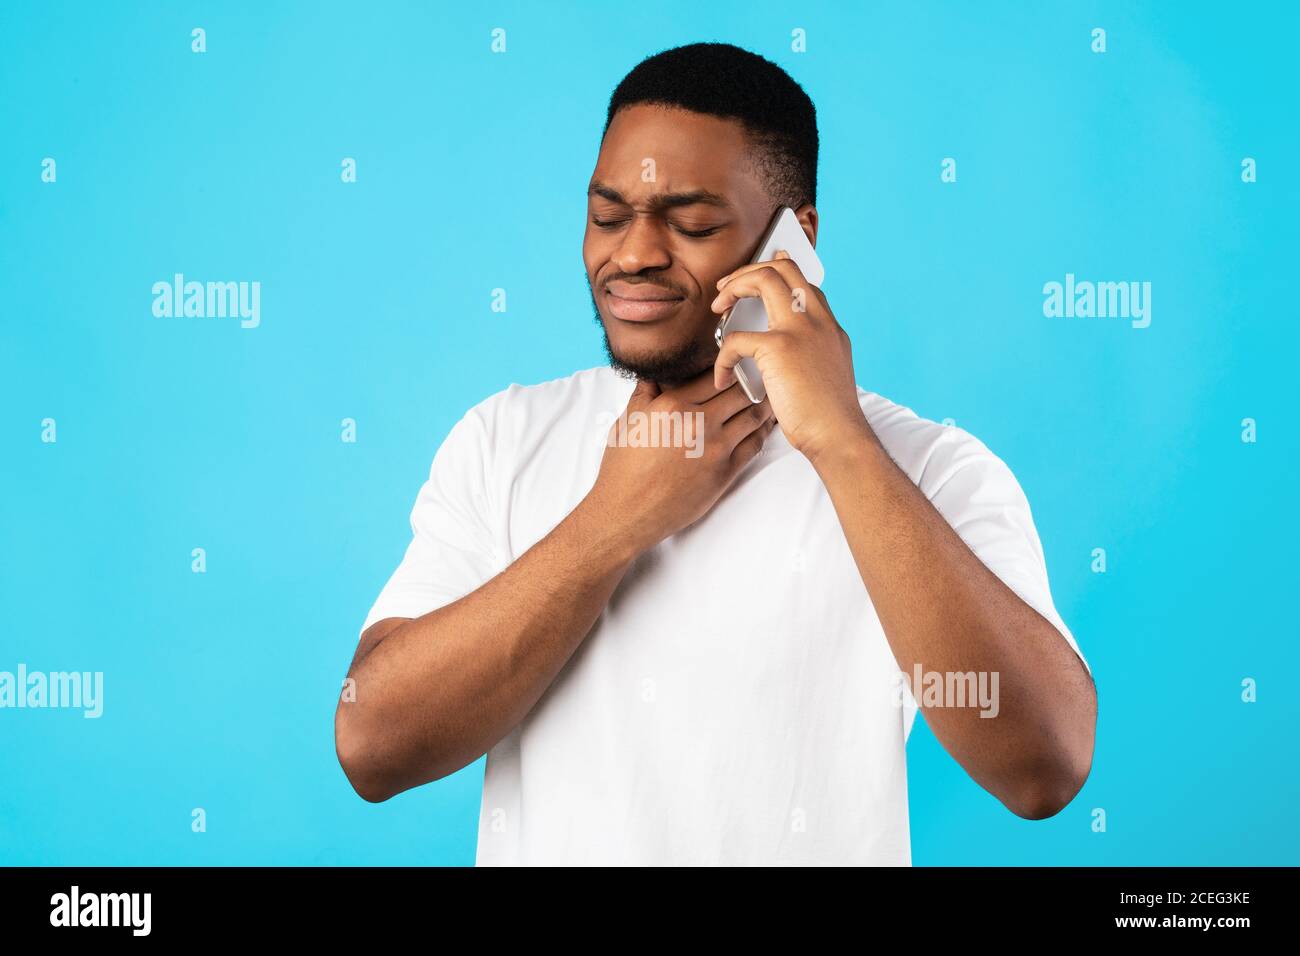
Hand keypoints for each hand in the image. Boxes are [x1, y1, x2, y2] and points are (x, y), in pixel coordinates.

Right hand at [584, 370, 775, 553]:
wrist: (627, 512)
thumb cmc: (622, 470)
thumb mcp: (626, 423)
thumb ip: (644, 395)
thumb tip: (654, 377)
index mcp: (673, 405)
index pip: (714, 375)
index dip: (727, 368)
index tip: (733, 368)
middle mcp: (698, 423)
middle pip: (741, 391)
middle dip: (750, 384)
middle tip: (758, 380)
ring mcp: (715, 448)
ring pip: (753, 416)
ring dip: (762, 406)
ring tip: (767, 400)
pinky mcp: (725, 472)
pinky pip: (754, 445)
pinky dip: (762, 432)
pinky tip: (762, 427)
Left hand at [711, 250, 870, 465]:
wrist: (837, 435)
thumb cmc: (828, 417)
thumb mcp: (826, 375)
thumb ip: (809, 354)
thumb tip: (781, 353)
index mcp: (829, 327)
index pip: (805, 283)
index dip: (783, 269)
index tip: (768, 264)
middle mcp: (818, 320)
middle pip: (783, 269)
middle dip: (749, 271)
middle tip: (727, 289)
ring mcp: (800, 329)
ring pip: (763, 279)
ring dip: (734, 287)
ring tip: (718, 307)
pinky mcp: (779, 347)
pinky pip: (736, 337)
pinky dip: (722, 357)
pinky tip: (722, 376)